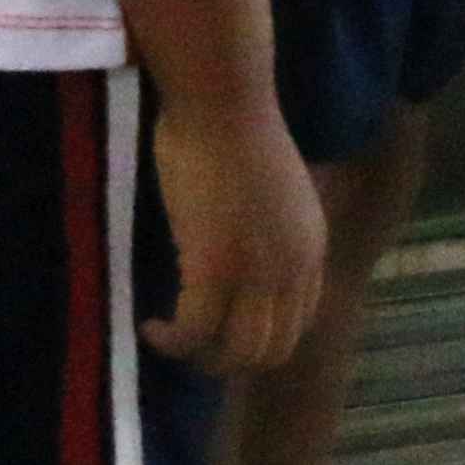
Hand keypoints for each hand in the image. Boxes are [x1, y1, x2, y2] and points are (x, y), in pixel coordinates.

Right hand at [143, 91, 325, 369]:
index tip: (225, 332)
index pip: (299, 321)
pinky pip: (194, 331)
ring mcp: (257, 273)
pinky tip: (152, 327)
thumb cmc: (239, 133)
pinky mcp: (214, 269)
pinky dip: (172, 340)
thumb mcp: (276, 193)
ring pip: (237, 352)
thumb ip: (270, 230)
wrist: (224, 105)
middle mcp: (293, 269)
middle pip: (272, 349)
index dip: (261, 338)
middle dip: (231, 360)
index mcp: (311, 248)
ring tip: (172, 340)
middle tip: (193, 346)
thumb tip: (244, 250)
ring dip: (202, 357)